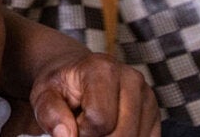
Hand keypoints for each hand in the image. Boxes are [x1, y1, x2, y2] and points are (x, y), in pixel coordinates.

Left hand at [30, 52, 159, 136]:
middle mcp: (131, 78)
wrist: (77, 75)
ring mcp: (147, 95)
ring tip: (96, 128)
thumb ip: (50, 114)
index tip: (72, 124)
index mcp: (102, 69)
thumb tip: (66, 136)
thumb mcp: (44, 95)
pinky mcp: (155, 113)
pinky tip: (111, 132)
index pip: (99, 120)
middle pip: (122, 134)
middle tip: (83, 128)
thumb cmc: (62, 86)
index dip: (81, 133)